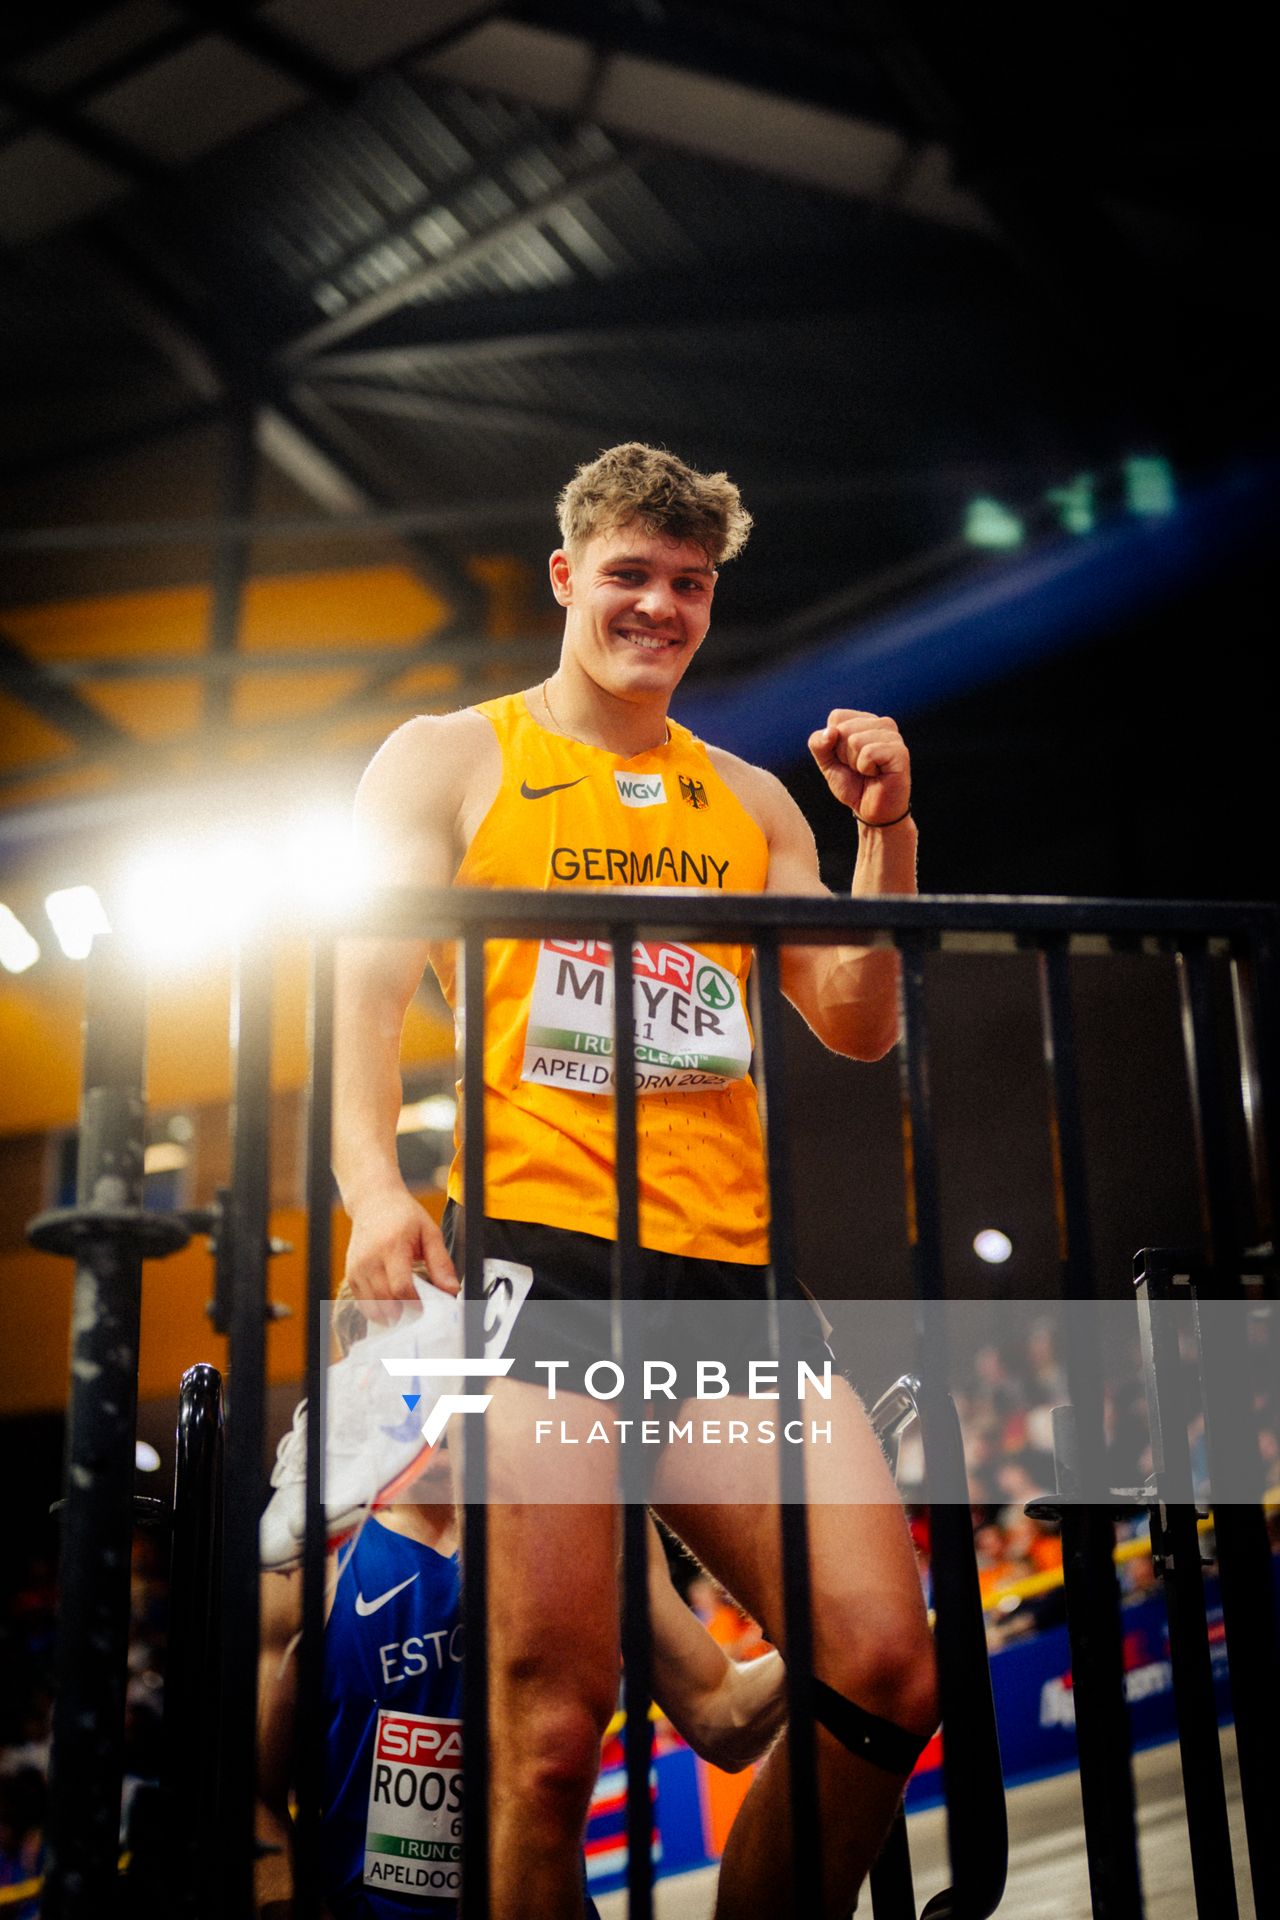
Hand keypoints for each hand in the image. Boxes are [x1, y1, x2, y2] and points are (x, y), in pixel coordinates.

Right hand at [343, 1183, 458, 1322]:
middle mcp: (370, 1258)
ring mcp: (357, 1267)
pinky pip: (361, 1302)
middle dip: (403, 1312)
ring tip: (405, 1311)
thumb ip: (441, 1263)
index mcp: (392, 1246)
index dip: (414, 1303)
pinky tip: (389, 1305)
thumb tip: (451, 1289)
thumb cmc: (403, 1216)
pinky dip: (376, 1308)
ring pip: (371, 1305)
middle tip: (418, 1313)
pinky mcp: (351, 1273)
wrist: (374, 1202)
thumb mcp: (429, 1232)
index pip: (401, 1287)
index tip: (425, 1308)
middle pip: (385, 1300)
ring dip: (389, 1314)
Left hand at [808, 709, 910, 824]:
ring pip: (855, 740)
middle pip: (844, 729)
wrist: (871, 811)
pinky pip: (868, 753)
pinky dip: (866, 769)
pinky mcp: (899, 751)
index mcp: (865, 720)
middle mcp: (882, 724)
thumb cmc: (853, 784)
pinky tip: (877, 774)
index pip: (837, 717)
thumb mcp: (827, 762)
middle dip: (843, 755)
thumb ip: (818, 744)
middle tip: (858, 769)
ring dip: (855, 763)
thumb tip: (830, 732)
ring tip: (868, 772)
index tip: (847, 758)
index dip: (834, 743)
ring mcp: (893, 736)